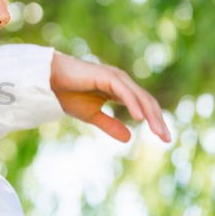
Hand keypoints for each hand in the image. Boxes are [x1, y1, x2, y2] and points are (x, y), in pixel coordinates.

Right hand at [50, 51, 170, 142]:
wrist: (47, 82)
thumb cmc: (66, 94)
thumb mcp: (92, 115)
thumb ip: (110, 125)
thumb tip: (129, 139)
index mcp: (119, 89)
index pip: (143, 106)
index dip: (155, 121)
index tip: (164, 139)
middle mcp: (121, 81)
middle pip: (146, 102)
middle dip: (158, 120)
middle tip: (166, 139)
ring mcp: (115, 77)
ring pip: (139, 97)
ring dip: (151, 115)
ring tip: (158, 132)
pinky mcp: (107, 76)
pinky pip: (124, 92)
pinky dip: (133, 104)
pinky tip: (139, 118)